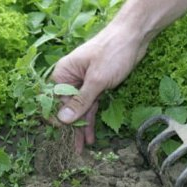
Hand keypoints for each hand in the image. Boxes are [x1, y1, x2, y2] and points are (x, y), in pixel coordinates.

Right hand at [51, 24, 147, 153]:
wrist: (134, 37)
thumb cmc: (112, 53)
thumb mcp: (96, 80)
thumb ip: (80, 101)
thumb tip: (62, 120)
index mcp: (63, 73)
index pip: (53, 101)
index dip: (57, 119)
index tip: (62, 137)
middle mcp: (70, 79)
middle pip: (66, 108)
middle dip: (70, 128)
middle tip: (74, 149)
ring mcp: (84, 83)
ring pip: (79, 110)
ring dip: (81, 128)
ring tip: (82, 148)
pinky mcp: (97, 86)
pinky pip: (90, 106)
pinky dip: (91, 119)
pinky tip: (91, 136)